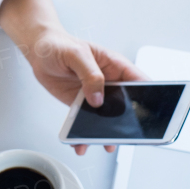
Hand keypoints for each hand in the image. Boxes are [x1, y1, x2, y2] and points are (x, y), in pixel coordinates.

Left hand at [24, 28, 145, 153]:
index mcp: (115, 66)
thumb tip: (98, 98)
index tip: (150, 112)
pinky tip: (80, 143)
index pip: (139, 82)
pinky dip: (84, 135)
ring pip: (107, 118)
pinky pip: (86, 122)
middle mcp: (108, 83)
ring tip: (106, 144)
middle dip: (128, 122)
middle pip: (126, 106)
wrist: (39, 52)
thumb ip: (90, 74)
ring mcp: (95, 95)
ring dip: (106, 132)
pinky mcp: (80, 104)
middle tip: (126, 134)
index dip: (149, 96)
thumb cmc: (59, 44)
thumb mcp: (77, 54)